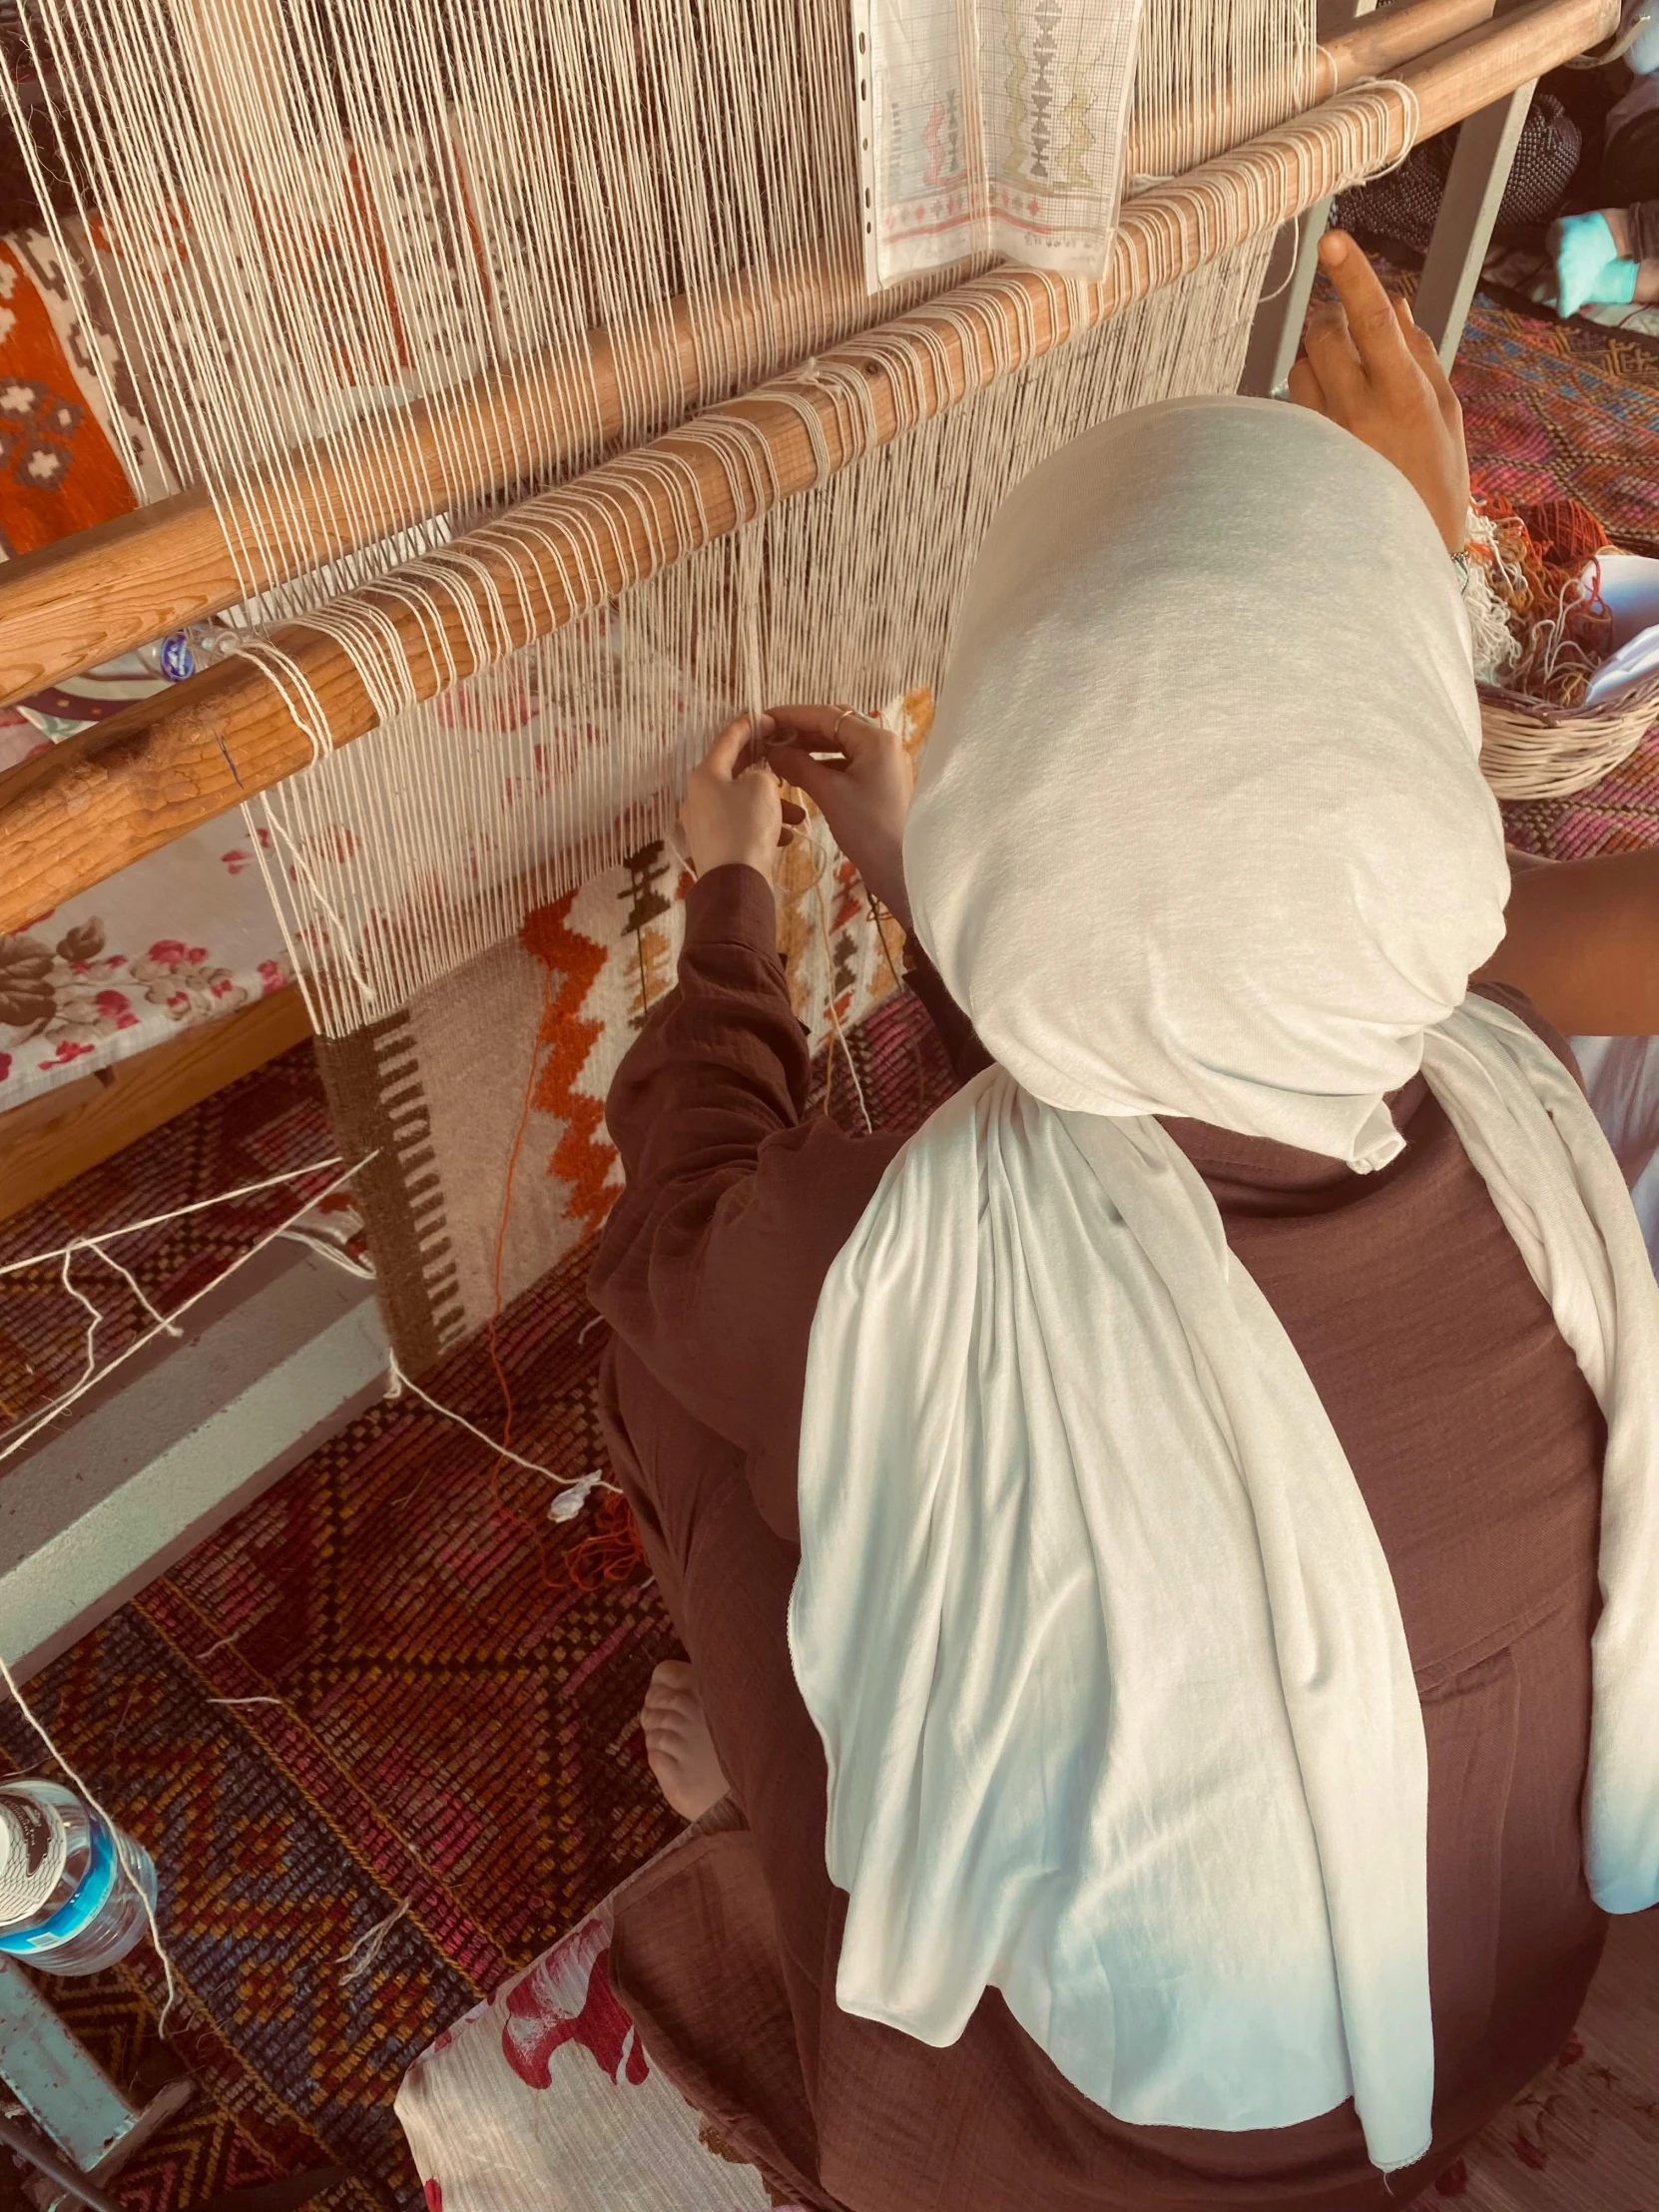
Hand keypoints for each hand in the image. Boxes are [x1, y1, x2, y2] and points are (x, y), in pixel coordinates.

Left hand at [679, 714, 802, 881]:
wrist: (736, 885)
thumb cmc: (747, 827)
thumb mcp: (762, 788)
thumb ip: (762, 773)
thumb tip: (757, 782)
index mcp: (705, 775)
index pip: (728, 739)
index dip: (750, 725)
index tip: (769, 719)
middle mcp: (698, 796)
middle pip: (735, 773)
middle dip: (767, 772)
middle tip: (787, 765)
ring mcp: (703, 824)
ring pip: (743, 803)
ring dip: (772, 805)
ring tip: (798, 815)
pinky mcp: (714, 846)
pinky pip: (741, 826)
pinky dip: (763, 826)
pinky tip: (785, 836)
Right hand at [764, 703, 915, 931]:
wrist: (901, 869)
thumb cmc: (868, 829)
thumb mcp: (830, 794)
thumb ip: (799, 766)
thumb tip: (773, 752)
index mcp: (876, 739)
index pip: (828, 716)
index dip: (793, 716)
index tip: (765, 719)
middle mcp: (884, 745)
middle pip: (837, 727)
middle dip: (802, 731)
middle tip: (771, 737)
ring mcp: (885, 764)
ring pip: (842, 746)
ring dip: (812, 748)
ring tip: (781, 754)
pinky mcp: (882, 782)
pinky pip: (849, 763)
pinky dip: (825, 765)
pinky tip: (803, 773)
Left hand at [1288, 229, 1469, 554]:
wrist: (1398, 557)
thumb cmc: (1433, 480)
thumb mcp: (1445, 414)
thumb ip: (1419, 353)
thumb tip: (1395, 300)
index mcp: (1405, 396)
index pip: (1374, 322)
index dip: (1354, 277)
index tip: (1333, 240)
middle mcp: (1358, 413)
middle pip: (1323, 333)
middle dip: (1333, 322)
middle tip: (1351, 339)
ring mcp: (1322, 437)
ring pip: (1299, 366)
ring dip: (1317, 363)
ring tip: (1346, 396)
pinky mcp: (1296, 456)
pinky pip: (1289, 405)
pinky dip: (1306, 400)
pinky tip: (1327, 428)